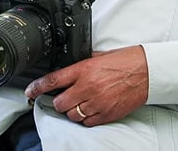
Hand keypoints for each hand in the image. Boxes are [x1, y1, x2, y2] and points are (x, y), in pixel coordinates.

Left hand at [25, 46, 148, 126]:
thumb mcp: (100, 56)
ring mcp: (97, 102)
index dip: (37, 87)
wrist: (147, 71)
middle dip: (60, 101)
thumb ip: (83, 64)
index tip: (30, 91)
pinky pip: (87, 122)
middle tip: (65, 97)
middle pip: (60, 103)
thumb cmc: (126, 61)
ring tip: (81, 102)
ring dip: (73, 110)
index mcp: (84, 69)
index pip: (53, 80)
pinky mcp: (107, 114)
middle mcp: (88, 87)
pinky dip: (86, 118)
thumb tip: (71, 70)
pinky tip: (91, 109)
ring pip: (73, 115)